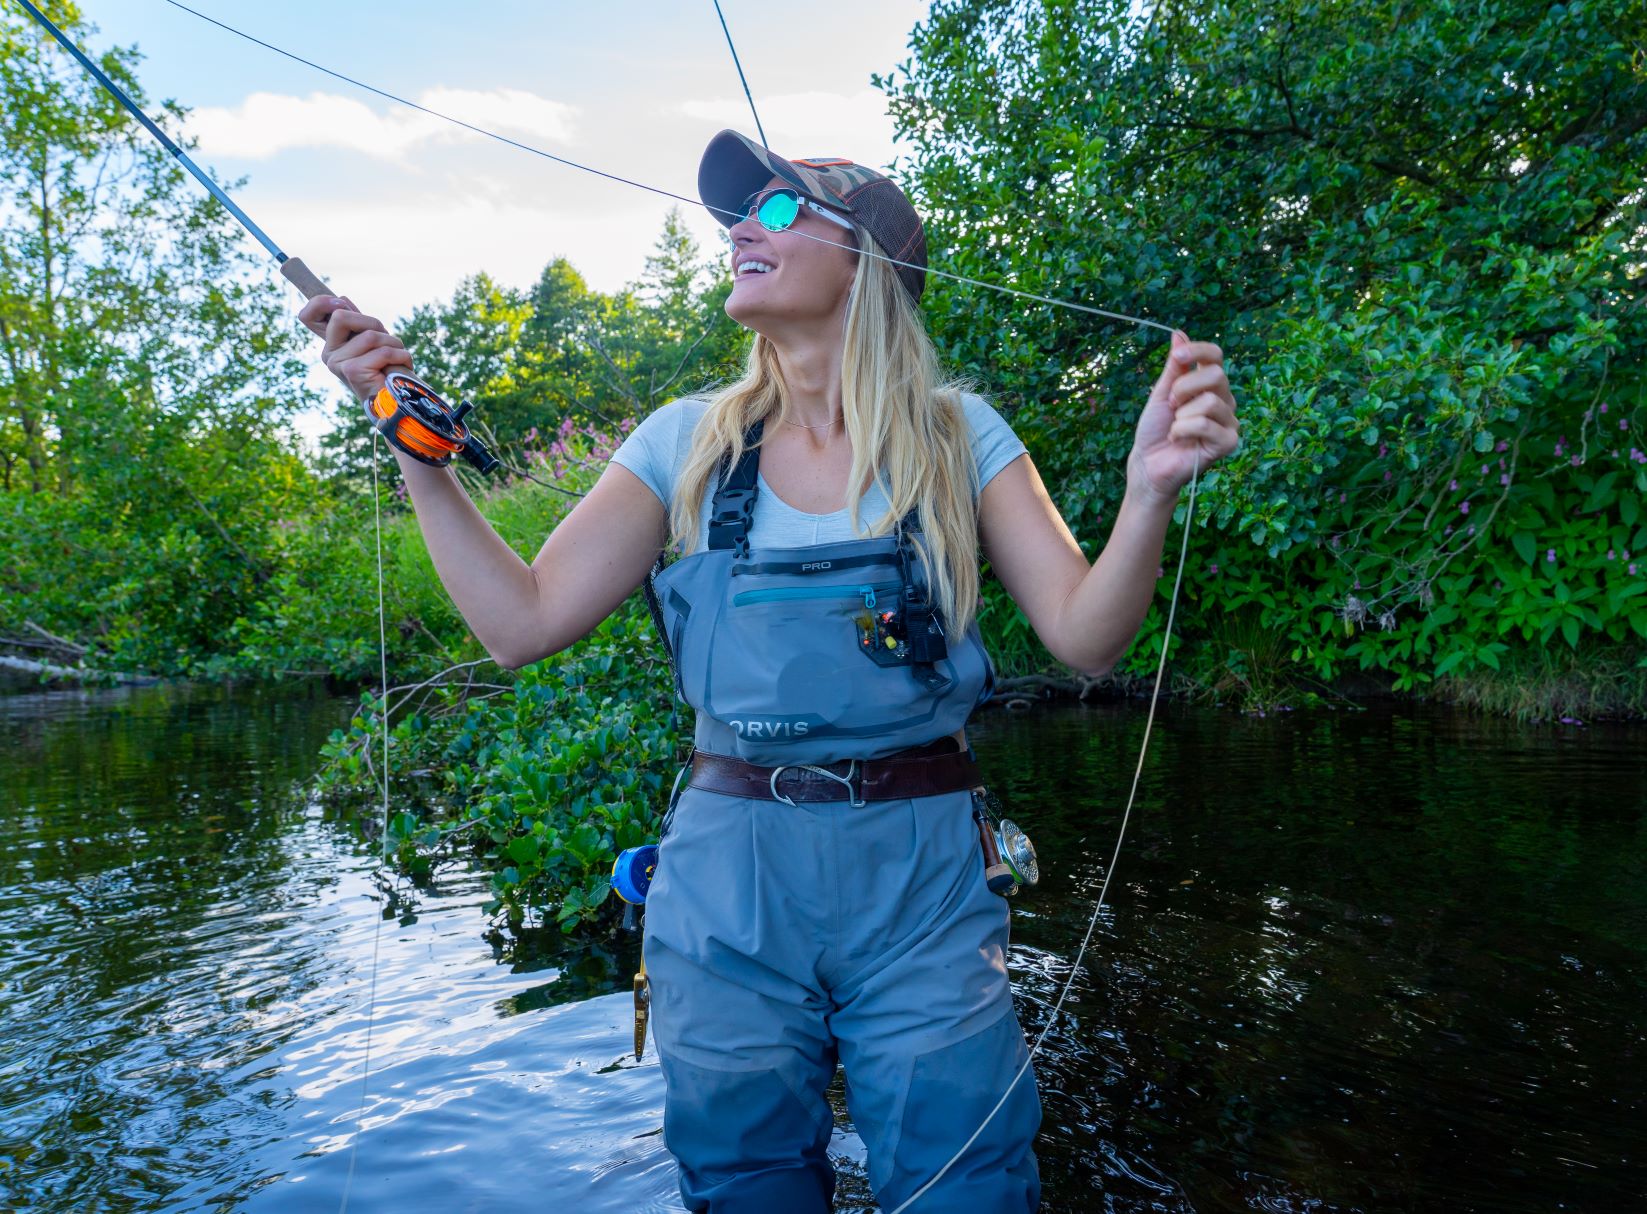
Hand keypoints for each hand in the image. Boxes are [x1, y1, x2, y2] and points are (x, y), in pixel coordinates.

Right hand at [297, 294, 413, 400]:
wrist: (396, 401)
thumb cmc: (386, 370)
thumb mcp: (370, 341)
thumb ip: (356, 323)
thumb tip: (342, 299)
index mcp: (331, 344)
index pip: (308, 316)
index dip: (320, 302)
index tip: (342, 303)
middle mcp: (329, 354)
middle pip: (340, 315)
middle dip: (372, 322)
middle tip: (386, 339)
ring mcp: (338, 363)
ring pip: (370, 335)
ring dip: (394, 343)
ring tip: (398, 357)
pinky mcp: (352, 371)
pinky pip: (383, 351)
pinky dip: (401, 356)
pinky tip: (403, 366)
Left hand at [1127, 330, 1239, 504]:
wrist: (1148, 463)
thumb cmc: (1155, 429)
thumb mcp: (1162, 393)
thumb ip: (1175, 367)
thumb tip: (1179, 334)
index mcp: (1209, 385)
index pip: (1215, 356)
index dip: (1198, 351)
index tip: (1178, 356)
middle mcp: (1224, 400)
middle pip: (1216, 375)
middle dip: (1184, 389)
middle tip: (1171, 405)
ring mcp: (1229, 421)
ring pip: (1209, 401)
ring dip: (1181, 415)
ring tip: (1174, 427)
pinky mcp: (1228, 442)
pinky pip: (1205, 424)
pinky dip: (1183, 430)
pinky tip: (1178, 440)